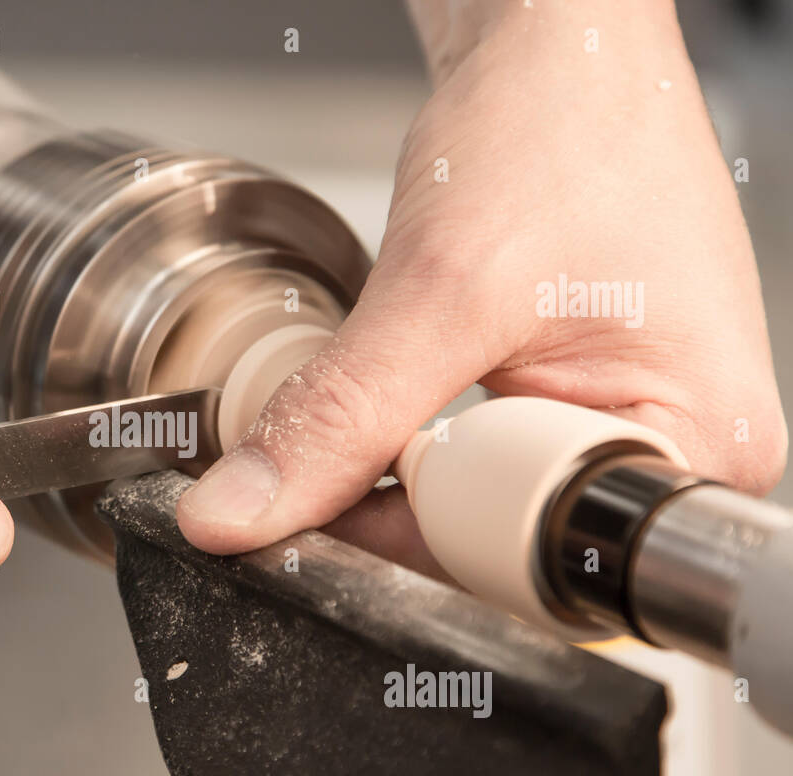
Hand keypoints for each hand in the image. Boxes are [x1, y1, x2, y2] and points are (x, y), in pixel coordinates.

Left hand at [178, 1, 785, 575]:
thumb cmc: (559, 132)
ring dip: (402, 469)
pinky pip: (480, 472)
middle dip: (400, 506)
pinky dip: (416, 446)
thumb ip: (336, 418)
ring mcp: (625, 435)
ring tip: (398, 380)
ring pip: (477, 517)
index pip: (519, 560)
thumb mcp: (437, 290)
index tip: (319, 500)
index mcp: (693, 445)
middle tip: (352, 426)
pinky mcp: (579, 410)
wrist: (557, 54)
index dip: (402, 536)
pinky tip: (405, 395)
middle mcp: (674, 457)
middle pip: (499, 554)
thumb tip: (242, 512)